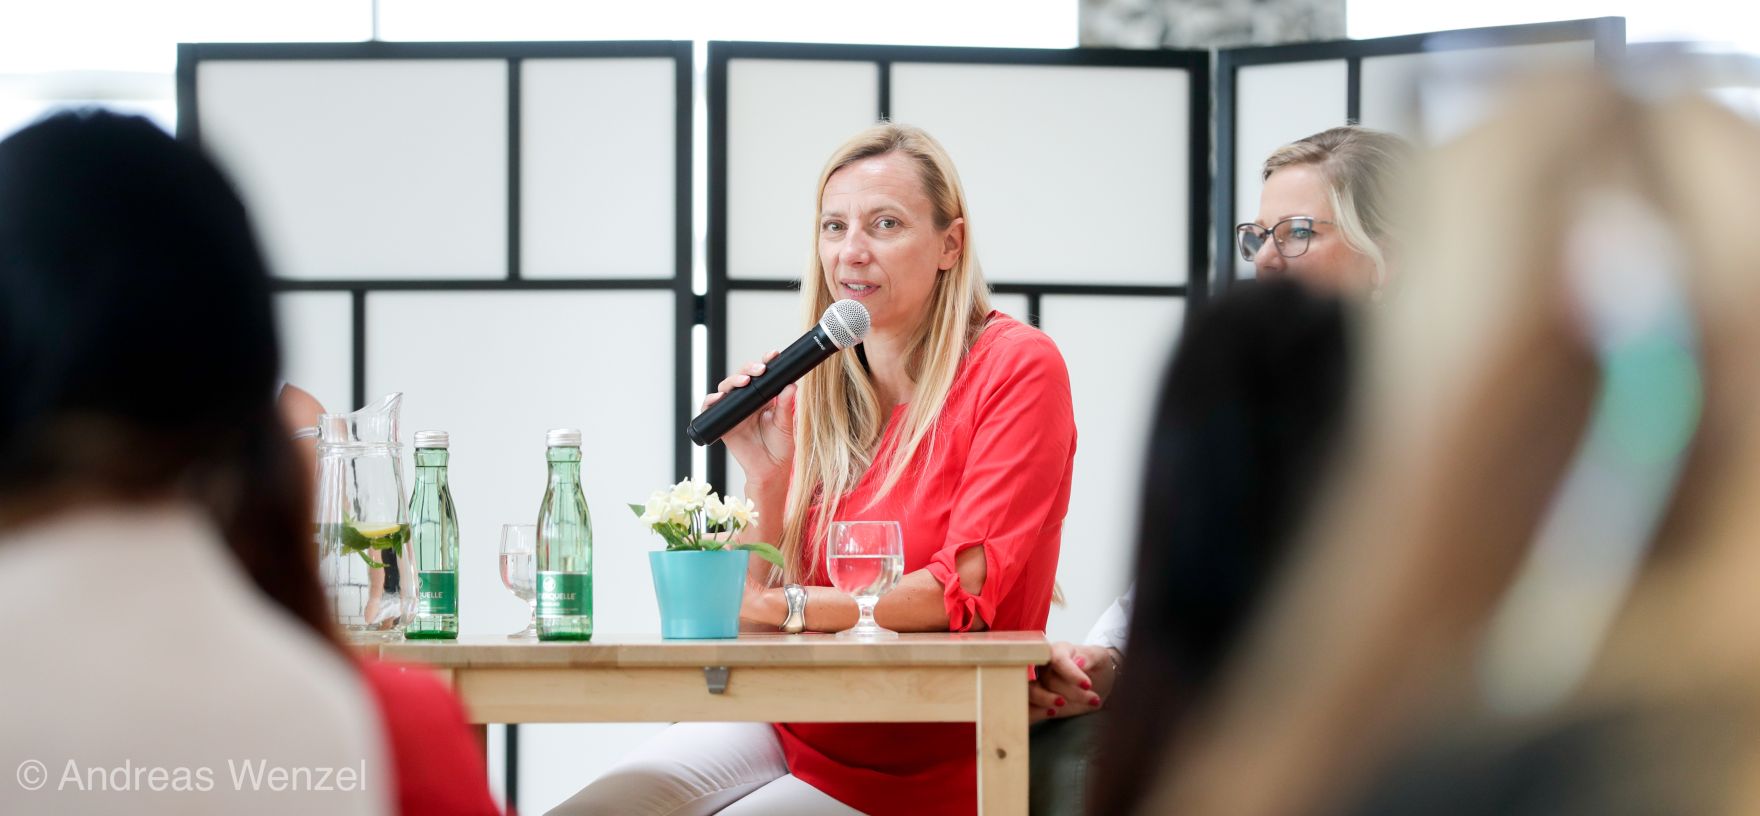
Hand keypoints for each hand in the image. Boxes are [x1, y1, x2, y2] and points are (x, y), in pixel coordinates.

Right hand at [702, 350, 795, 485]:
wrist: (770, 470)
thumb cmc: (780, 447)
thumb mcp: (785, 424)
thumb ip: (786, 406)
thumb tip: (791, 385)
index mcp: (764, 398)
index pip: (762, 376)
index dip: (765, 362)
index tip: (773, 355)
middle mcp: (747, 401)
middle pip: (742, 377)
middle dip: (748, 369)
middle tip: (758, 369)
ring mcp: (734, 411)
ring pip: (726, 388)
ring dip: (732, 381)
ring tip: (742, 381)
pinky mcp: (723, 423)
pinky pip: (712, 408)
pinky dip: (711, 401)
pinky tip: (718, 398)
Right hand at [1028, 642, 1118, 723]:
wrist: (1095, 683)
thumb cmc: (1096, 665)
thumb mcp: (1100, 657)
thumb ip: (1090, 657)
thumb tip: (1079, 662)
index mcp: (1058, 651)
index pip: (1058, 659)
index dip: (1071, 673)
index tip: (1087, 685)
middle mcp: (1043, 664)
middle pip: (1047, 678)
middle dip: (1070, 692)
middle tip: (1092, 699)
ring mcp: (1037, 682)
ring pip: (1031, 691)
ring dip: (1047, 702)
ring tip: (1064, 706)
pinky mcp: (1035, 699)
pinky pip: (1028, 706)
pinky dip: (1036, 713)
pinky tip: (1051, 713)